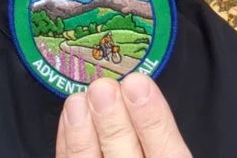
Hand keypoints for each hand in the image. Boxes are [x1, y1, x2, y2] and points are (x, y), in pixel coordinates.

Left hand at [55, 73, 190, 157]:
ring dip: (82, 133)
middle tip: (103, 89)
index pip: (167, 154)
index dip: (152, 119)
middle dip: (113, 121)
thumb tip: (138, 90)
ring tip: (79, 100)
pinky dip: (69, 143)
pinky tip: (70, 118)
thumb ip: (157, 132)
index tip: (138, 86)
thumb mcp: (166, 152)